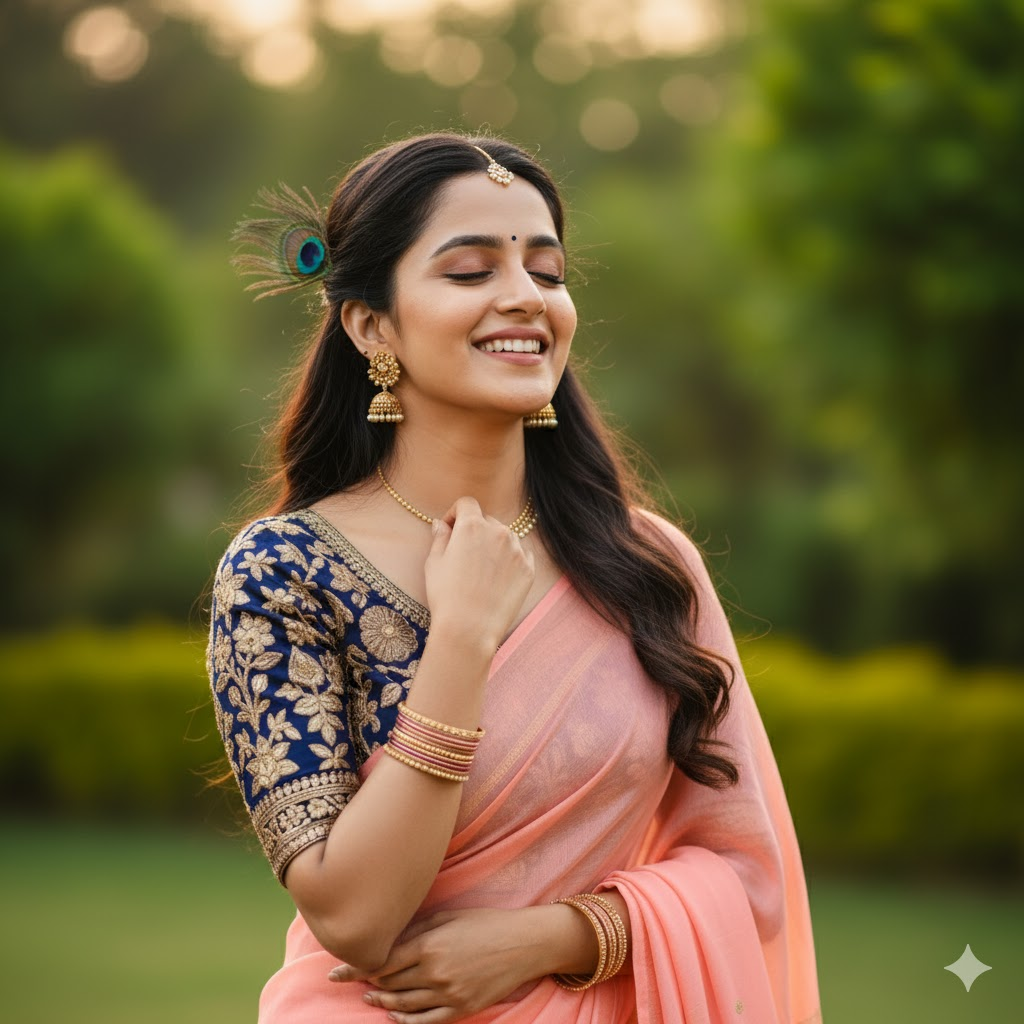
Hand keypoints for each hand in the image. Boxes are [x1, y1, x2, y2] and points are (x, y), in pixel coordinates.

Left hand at [327, 908, 540, 1022]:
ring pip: (403, 1004)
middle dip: (366, 984)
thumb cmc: (485, 923)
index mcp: (429, 944)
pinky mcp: (462, 1009)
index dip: (355, 969)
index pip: (381, 961)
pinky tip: (394, 1016)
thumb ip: (417, 928)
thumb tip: (389, 938)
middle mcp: (434, 971)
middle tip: (348, 984)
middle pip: (389, 984)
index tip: (335, 973)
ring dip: (381, 1003)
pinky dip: (406, 1021)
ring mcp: (448, 993)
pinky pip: (426, 1021)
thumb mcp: (449, 917)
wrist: (524, 943)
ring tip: (368, 999)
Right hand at [425, 497, 534, 651]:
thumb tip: (442, 524)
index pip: (467, 504)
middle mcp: (498, 532)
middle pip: (487, 521)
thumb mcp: (434, 563)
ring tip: (482, 572)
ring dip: (494, 546)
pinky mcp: (529, 568)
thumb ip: (440, 537)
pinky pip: (521, 555)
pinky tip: (497, 579)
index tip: (451, 528)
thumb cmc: (446, 597)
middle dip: (476, 531)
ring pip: (506, 538)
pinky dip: (510, 560)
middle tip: (465, 555)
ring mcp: (517, 550)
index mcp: (472, 526)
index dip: (456, 514)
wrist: (470, 630)